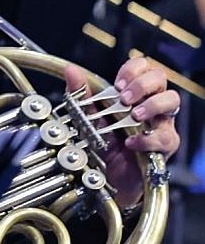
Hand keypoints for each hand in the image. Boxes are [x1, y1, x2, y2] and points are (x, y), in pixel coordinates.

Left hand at [69, 57, 178, 208]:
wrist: (107, 175)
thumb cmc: (102, 143)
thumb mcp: (87, 117)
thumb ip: (80, 94)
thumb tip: (71, 71)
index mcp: (133, 93)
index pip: (143, 67)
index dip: (132, 70)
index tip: (117, 83)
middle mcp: (150, 104)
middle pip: (160, 78)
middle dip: (142, 84)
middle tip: (123, 98)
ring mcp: (160, 123)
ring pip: (172, 100)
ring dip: (152, 105)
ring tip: (133, 115)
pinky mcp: (164, 145)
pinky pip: (165, 137)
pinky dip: (147, 139)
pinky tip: (130, 142)